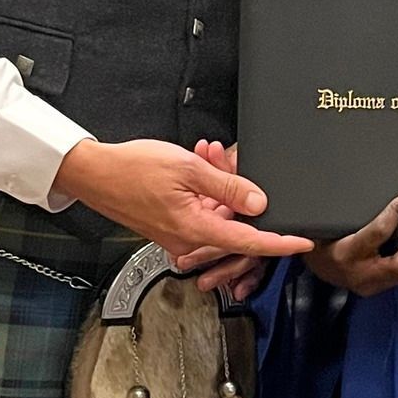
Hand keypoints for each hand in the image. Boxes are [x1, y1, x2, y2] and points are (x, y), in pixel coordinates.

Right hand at [54, 137, 311, 261]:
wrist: (94, 173)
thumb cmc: (131, 169)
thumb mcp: (188, 169)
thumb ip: (227, 186)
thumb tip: (258, 201)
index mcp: (195, 229)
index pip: (250, 241)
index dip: (280, 243)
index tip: (303, 242)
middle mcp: (188, 240)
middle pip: (234, 223)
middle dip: (239, 191)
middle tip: (227, 159)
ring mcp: (179, 236)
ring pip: (217, 215)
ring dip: (220, 187)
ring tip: (206, 155)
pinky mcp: (172, 228)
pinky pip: (201, 213)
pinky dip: (205, 193)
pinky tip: (199, 166)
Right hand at [304, 192, 397, 297]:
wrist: (315, 267)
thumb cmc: (320, 237)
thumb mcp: (326, 222)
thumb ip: (346, 209)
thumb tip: (366, 181)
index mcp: (344, 254)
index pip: (375, 235)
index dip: (395, 215)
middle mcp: (361, 274)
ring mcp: (374, 284)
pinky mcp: (383, 286)